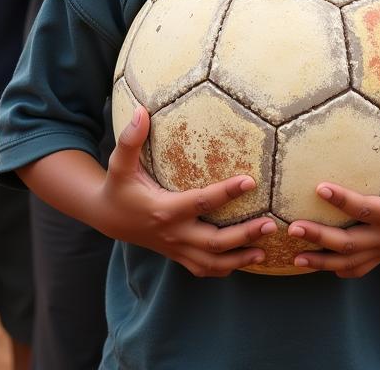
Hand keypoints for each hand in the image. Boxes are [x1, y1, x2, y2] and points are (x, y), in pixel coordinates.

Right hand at [99, 106, 275, 276]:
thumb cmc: (118, 186)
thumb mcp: (119, 163)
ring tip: (266, 250)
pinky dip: (227, 268)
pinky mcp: (178, 255)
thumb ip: (130, 139)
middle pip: (214, 241)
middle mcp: (173, 234)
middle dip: (244, 235)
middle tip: (271, 223)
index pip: (201, 202)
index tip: (250, 180)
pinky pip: (205, 269)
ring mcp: (177, 248)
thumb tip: (142, 112)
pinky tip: (248, 259)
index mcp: (164, 210)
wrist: (107, 218)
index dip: (226, 192)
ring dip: (241, 257)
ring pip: (212, 263)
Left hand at [285, 130, 379, 277]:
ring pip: (349, 261)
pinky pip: (357, 268)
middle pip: (350, 243)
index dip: (344, 200)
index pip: (367, 209)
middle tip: (292, 227)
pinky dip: (335, 269)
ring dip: (321, 260)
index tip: (319, 187)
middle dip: (320, 236)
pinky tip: (312, 265)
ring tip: (294, 257)